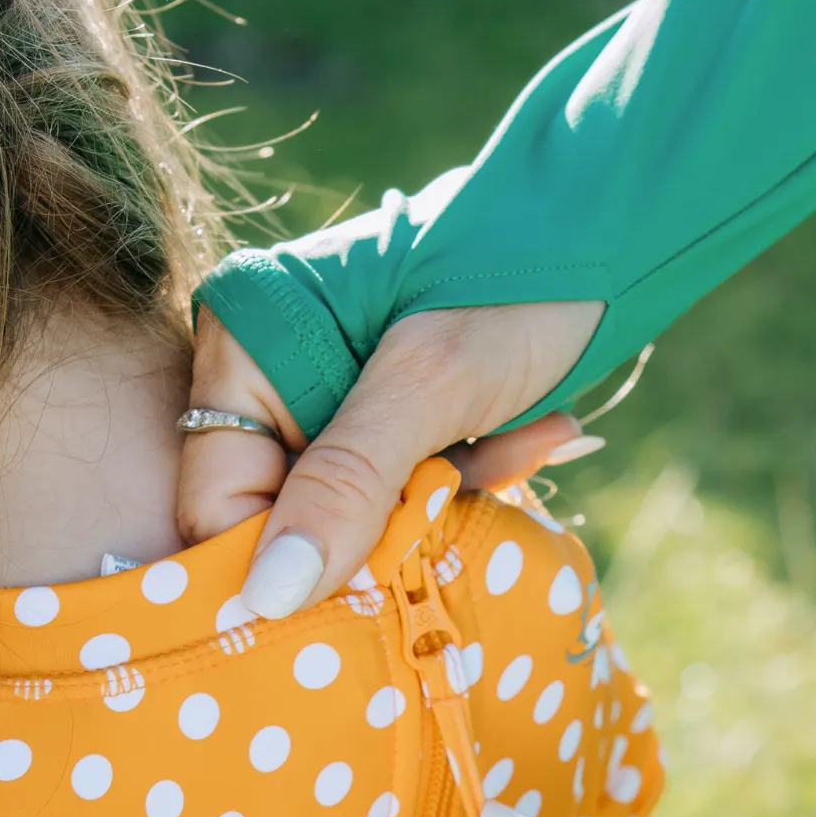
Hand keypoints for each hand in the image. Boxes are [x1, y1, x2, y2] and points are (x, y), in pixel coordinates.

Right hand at [177, 299, 606, 611]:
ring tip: (519, 446)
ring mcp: (330, 401)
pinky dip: (470, 481)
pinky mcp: (389, 418)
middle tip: (451, 529)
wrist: (599, 218)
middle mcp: (270, 379)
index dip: (278, 568)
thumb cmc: (506, 277)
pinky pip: (404, 491)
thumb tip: (268, 597)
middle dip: (376, 541)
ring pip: (354, 519)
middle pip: (285, 522)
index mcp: (243, 352)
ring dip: (439, 509)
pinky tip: (536, 434)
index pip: (216, 506)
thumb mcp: (427, 386)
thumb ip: (346, 488)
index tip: (361, 598)